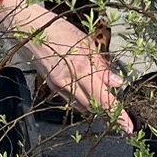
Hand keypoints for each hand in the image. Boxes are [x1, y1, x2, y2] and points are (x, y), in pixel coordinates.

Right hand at [0, 0, 132, 133]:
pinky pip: (71, 100)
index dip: (117, 115)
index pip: (104, 99)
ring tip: (102, 95)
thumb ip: (101, 66)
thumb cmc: (58, 30)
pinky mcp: (52, 86)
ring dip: (95, 104)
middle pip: (94, 107)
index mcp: (82, 68)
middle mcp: (70, 82)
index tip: (129, 127)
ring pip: (83, 106)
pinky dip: (82, 99)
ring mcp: (59, 86)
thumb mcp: (86, 43)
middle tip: (119, 110)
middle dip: (107, 110)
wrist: (27, 29)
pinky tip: (86, 88)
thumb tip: (117, 83)